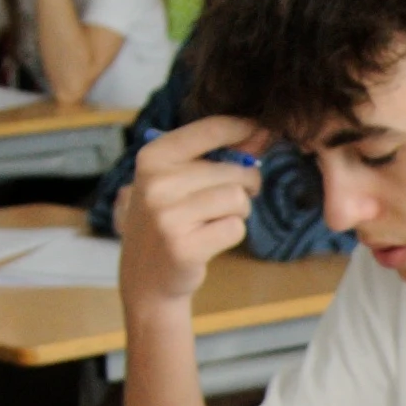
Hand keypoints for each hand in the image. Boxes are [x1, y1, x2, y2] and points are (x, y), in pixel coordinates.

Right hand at [117, 112, 264, 304]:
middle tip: (229, 201)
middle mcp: (156, 182)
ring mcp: (167, 216)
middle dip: (244, 186)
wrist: (146, 278)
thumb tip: (260, 134)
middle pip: (233, 171)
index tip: (260, 129)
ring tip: (215, 221)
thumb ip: (214, 156)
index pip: (210, 129)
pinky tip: (209, 240)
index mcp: (153, 157)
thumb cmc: (170, 220)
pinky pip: (235, 228)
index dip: (243, 127)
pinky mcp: (184, 247)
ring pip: (238, 199)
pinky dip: (232, 234)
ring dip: (238, 212)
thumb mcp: (177, 179)